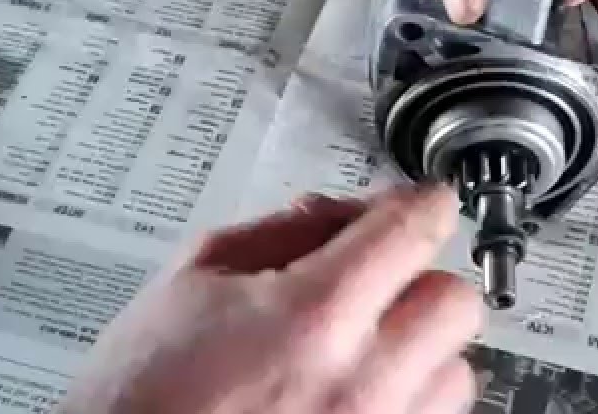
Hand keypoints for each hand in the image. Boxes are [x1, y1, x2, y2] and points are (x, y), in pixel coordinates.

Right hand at [55, 186, 482, 413]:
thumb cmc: (142, 399)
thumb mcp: (192, 281)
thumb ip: (280, 233)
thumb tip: (341, 212)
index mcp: (312, 316)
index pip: (411, 231)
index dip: (423, 203)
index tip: (424, 203)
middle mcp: (361, 381)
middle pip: (454, 302)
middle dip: (421, 280)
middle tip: (379, 283)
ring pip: (456, 370)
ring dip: (421, 349)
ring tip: (363, 352)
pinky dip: (409, 400)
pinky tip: (357, 395)